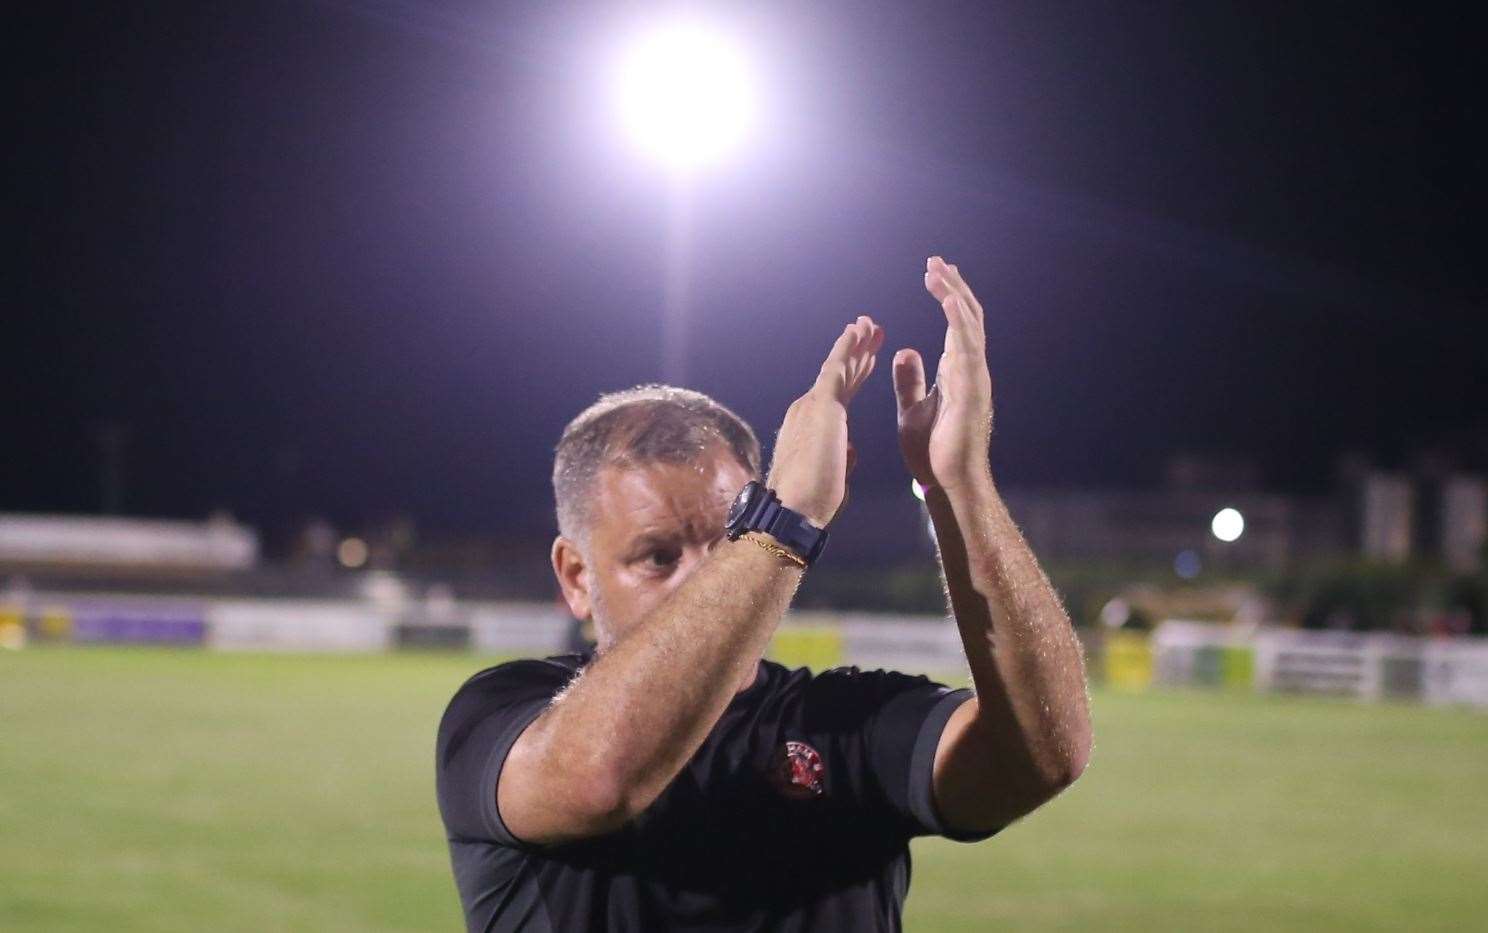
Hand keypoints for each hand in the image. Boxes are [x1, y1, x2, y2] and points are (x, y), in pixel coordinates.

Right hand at [767, 315, 883, 525]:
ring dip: (856, 344)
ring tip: (870, 323)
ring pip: (839, 367)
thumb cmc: (812, 501)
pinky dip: (847, 348)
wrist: (793, 510)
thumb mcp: (835, 474)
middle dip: (859, 352)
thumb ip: (842, 456)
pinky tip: (857, 330)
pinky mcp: (820, 405)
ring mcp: (812, 404)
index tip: (869, 358)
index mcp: (814, 425)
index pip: (840, 393)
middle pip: (840, 374)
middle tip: (873, 329)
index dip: (856, 373)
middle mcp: (808, 408)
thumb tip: (849, 450)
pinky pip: (836, 369)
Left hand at [893, 257, 993, 492]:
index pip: (957, 324)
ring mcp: (975, 379)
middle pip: (967, 317)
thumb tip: (904, 349)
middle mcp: (972, 370)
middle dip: (952, 286)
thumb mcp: (913, 409)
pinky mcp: (972, 391)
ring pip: (970, 326)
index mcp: (958, 372)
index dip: (947, 296)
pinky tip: (948, 300)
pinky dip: (959, 322)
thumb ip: (911, 379)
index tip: (932, 272)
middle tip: (934, 261)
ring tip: (937, 270)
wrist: (948, 484)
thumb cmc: (934, 452)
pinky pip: (968, 349)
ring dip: (954, 295)